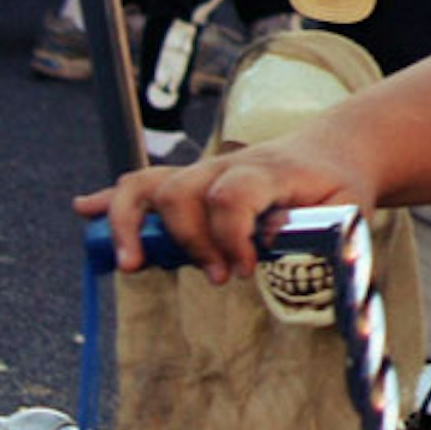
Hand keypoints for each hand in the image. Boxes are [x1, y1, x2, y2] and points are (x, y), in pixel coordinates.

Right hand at [75, 124, 383, 286]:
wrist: (333, 152)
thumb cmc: (338, 187)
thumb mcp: (346, 209)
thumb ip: (319, 229)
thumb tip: (276, 246)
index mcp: (268, 170)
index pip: (231, 194)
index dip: (230, 236)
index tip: (244, 270)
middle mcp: (227, 166)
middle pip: (182, 191)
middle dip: (188, 241)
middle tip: (218, 277)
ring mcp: (204, 172)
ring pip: (151, 184)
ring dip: (135, 225)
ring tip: (132, 264)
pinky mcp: (191, 182)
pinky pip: (143, 183)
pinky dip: (111, 199)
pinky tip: (84, 210)